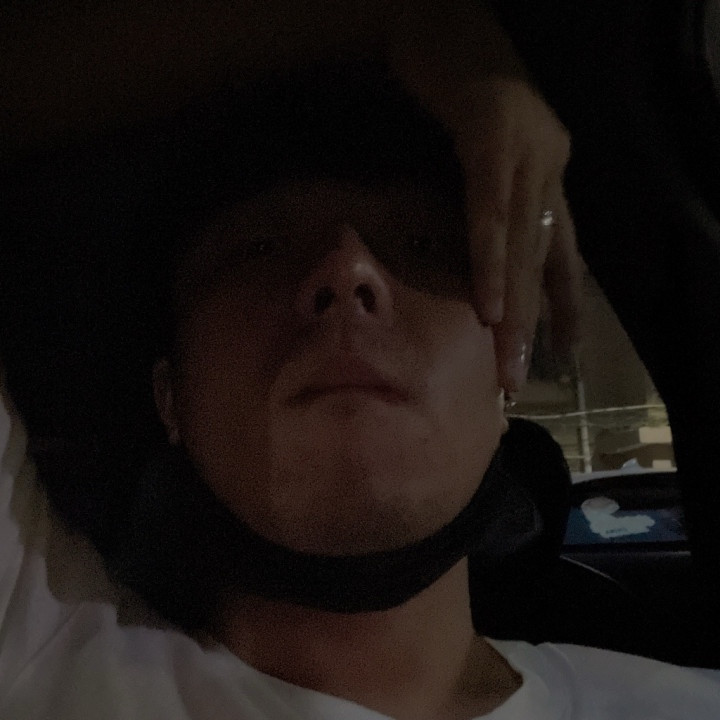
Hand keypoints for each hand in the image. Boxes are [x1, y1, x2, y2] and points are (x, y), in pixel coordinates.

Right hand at [386, 1, 582, 392]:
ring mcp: (527, 148)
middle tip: (518, 383)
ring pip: (522, 246)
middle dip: (531, 327)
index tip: (565, 351)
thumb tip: (467, 252)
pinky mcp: (495, 137)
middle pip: (542, 260)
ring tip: (505, 363)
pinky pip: (490, 212)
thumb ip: (484, 198)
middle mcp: (549, 163)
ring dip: (514, 310)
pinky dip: (490, 262)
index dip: (566, 301)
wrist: (434, 16)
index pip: (563, 248)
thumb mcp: (475, 152)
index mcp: (547, 169)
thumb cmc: (450, 82)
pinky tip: (488, 307)